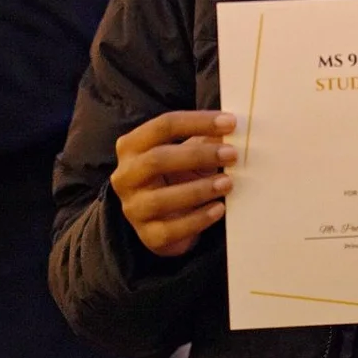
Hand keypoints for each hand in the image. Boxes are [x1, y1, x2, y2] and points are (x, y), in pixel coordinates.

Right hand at [111, 111, 237, 256]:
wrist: (165, 218)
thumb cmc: (177, 175)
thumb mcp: (188, 153)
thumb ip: (206, 139)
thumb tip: (231, 126)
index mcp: (132, 146)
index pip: (163, 126)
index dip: (198, 122)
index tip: (230, 122)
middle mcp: (125, 176)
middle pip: (157, 159)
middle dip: (198, 156)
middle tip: (231, 154)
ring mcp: (133, 207)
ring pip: (161, 198)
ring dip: (199, 189)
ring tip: (228, 183)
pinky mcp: (147, 235)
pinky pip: (171, 229)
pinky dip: (198, 219)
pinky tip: (219, 209)